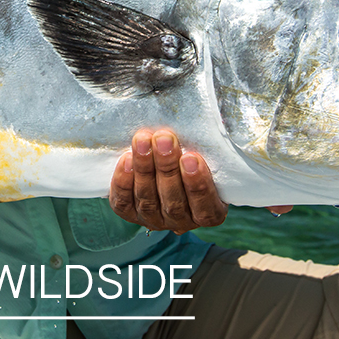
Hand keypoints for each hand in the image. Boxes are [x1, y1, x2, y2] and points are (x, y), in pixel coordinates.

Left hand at [108, 127, 228, 233]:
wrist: (165, 166)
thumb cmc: (194, 158)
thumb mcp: (210, 157)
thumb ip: (210, 147)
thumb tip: (215, 117)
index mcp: (209, 213)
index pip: (205, 206)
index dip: (198, 184)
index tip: (192, 157)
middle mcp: (182, 221)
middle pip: (173, 200)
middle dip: (167, 167)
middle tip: (163, 139)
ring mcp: (154, 219)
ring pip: (147, 199)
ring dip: (144, 168)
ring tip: (142, 140)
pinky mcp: (130, 213)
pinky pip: (124, 202)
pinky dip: (124, 181)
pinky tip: (127, 158)